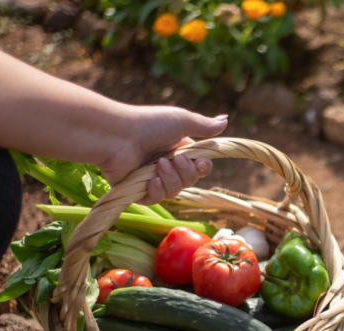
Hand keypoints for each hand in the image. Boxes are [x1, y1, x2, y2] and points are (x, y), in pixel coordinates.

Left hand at [97, 106, 227, 204]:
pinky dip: (157, 190)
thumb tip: (226, 119)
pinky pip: (157, 199)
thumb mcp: (181, 121)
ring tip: (158, 166)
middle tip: (173, 159)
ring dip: (171, 180)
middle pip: (190, 181)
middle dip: (185, 173)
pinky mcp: (138, 190)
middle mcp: (166, 164)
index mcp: (178, 149)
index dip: (203, 168)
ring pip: (175, 192)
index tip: (201, 163)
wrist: (117, 136)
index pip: (199, 167)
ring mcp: (152, 178)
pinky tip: (151, 180)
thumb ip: (204, 125)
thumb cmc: (149, 124)